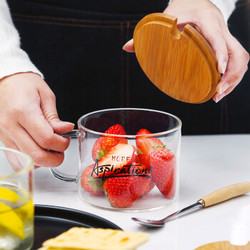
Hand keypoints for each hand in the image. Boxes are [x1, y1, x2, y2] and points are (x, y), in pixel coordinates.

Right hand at [0, 73, 73, 166]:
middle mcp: (10, 126)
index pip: (46, 139)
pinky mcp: (2, 140)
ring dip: (44, 161)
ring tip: (51, 148)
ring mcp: (4, 135)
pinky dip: (31, 162)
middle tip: (61, 148)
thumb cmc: (25, 85)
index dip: (62, 143)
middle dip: (55, 158)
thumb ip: (55, 118)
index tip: (66, 138)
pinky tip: (39, 152)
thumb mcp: (46, 96)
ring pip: (26, 162)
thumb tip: (66, 130)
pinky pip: (16, 161)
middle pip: (36, 156)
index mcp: (23, 111)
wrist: (4, 82)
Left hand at [123, 0, 248, 102]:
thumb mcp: (164, 17)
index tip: (219, 71)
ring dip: (233, 79)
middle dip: (232, 75)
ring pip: (240, 58)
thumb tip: (126, 47)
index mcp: (206, 20)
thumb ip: (145, 34)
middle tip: (218, 93)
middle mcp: (220, 27)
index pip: (219, 38)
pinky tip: (219, 87)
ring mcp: (225, 35)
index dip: (221, 54)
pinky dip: (230, 75)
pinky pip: (235, 59)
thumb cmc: (181, 7)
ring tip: (218, 95)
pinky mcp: (226, 43)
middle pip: (238, 53)